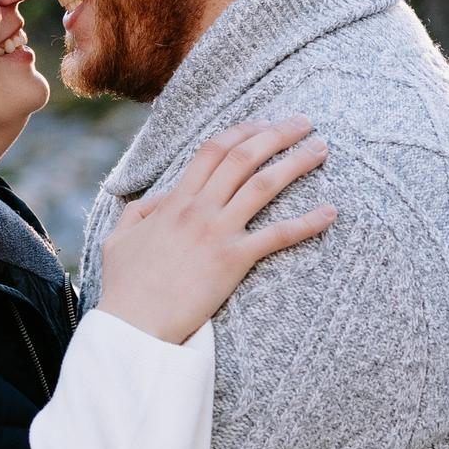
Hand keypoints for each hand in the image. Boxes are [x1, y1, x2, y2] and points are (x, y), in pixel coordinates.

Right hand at [98, 119, 334, 344]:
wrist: (134, 324)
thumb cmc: (125, 288)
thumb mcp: (118, 239)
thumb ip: (138, 212)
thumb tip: (160, 198)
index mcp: (174, 201)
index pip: (212, 150)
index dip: (241, 131)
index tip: (263, 124)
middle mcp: (199, 209)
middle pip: (243, 157)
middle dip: (277, 134)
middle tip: (303, 123)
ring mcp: (218, 232)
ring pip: (263, 185)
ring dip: (296, 163)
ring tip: (321, 150)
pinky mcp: (233, 261)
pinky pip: (277, 235)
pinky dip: (307, 222)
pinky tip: (330, 212)